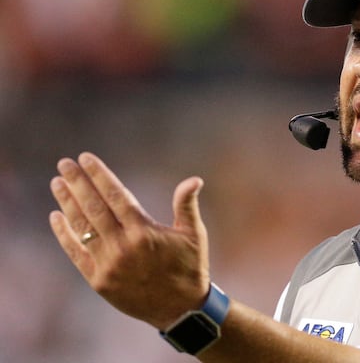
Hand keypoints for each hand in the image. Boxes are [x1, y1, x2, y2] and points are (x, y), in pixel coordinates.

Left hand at [49, 152, 210, 329]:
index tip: (86, 159)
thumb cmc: (191, 267)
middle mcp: (123, 246)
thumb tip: (194, 180)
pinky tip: (56, 216)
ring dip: (67, 203)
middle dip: (77, 183)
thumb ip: (186, 205)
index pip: (116, 195)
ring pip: (82, 227)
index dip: (99, 175)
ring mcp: (108, 264)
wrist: (181, 309)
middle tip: (65, 164)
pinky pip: (76, 253)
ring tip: (57, 183)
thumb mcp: (194, 235)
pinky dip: (64, 234)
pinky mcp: (99, 280)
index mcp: (145, 232)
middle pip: (94, 207)